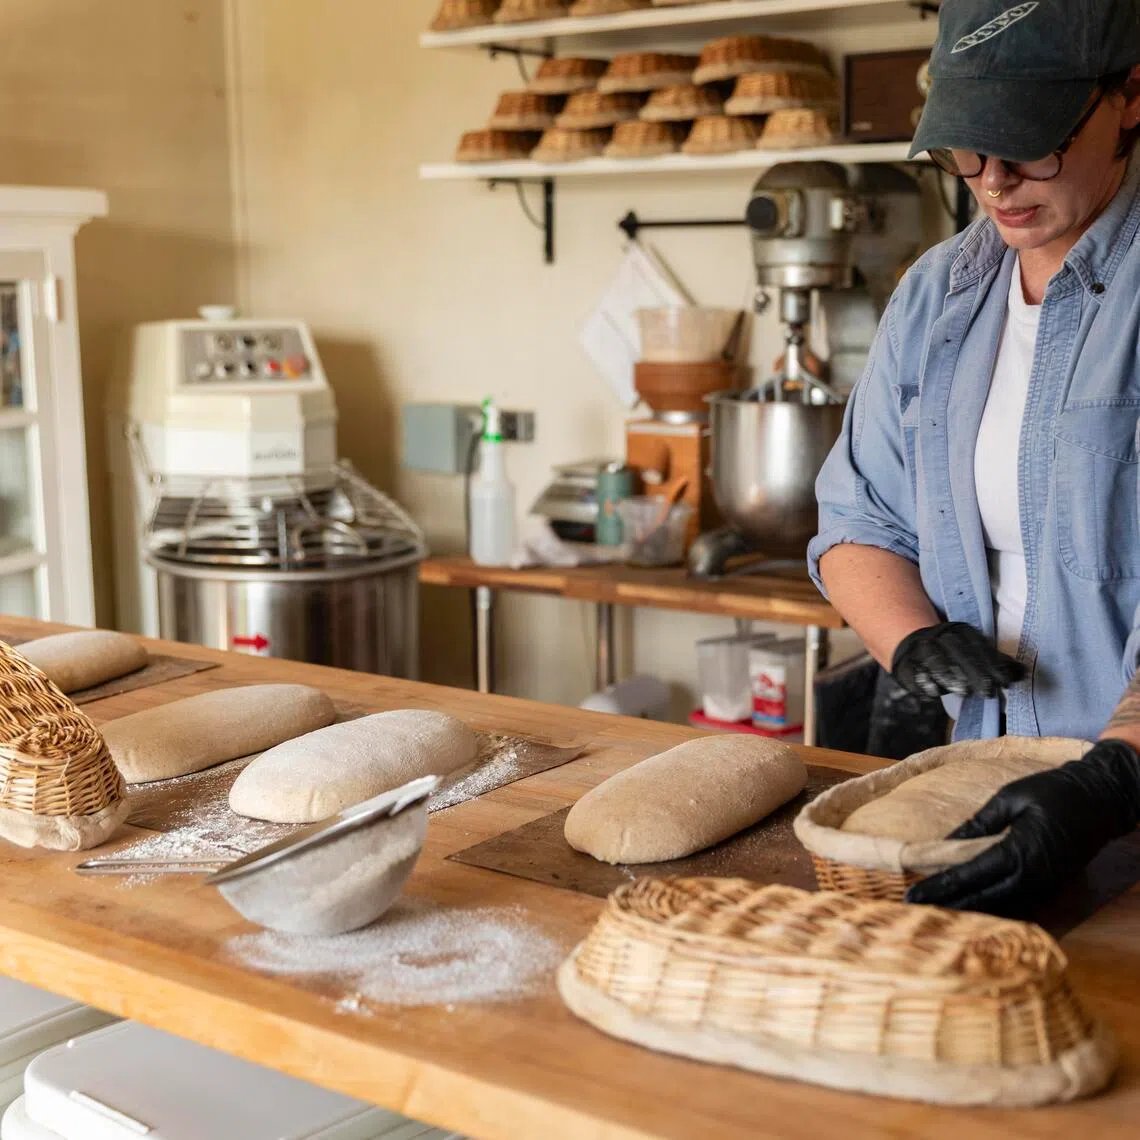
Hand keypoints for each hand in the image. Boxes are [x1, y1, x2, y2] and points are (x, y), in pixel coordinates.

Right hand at [890, 622, 1025, 699]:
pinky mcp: (906, 664)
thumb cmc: (954, 655)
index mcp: (960, 632)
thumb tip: (1023, 673)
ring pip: (935, 660)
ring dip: (949, 676)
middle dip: (974, 672)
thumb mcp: (975, 653)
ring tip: (963, 692)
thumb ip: (997, 664)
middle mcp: (940, 637)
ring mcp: (921, 649)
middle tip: (988, 692)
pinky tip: (934, 692)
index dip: (993, 663)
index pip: (978, 646)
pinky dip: (923, 682)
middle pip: (958, 652)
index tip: (1006, 683)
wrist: (915, 647)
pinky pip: (914, 672)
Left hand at [906, 740, 1139, 915]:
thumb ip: (978, 823)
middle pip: (983, 899)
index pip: (971, 876)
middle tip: (913, 909)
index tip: (912, 896)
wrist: (1100, 799)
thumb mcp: (1009, 798)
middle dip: (948, 905)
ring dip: (967, 908)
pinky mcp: (1050, 886)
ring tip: (933, 910)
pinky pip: (1015, 901)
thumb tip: (945, 842)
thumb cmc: (1052, 791)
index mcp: (1021, 851)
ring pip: (1000, 905)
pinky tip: (967, 904)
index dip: (940, 887)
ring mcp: (1045, 885)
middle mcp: (1034, 876)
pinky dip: (989, 904)